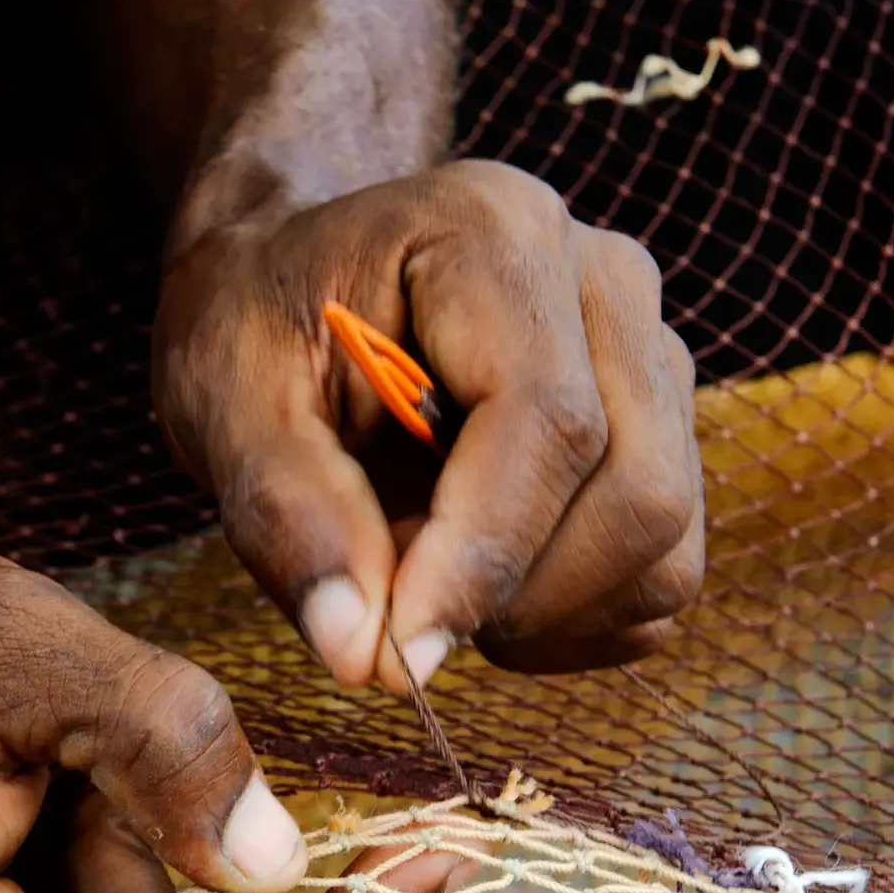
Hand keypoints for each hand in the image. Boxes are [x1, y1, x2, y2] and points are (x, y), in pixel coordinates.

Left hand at [154, 159, 705, 691]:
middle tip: (401, 623)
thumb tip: (361, 653)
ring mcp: (654, 356)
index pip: (548, 421)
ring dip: (548, 617)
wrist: (304, 285)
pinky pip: (663, 574)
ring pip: (664, 544)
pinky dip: (576, 623)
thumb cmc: (262, 327)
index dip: (483, 559)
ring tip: (432, 591)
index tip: (400, 658)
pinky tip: (484, 592)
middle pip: (639, 490)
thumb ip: (286, 516)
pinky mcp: (669, 433)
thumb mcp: (224, 400)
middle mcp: (606, 281)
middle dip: (519, 598)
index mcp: (495, 234)